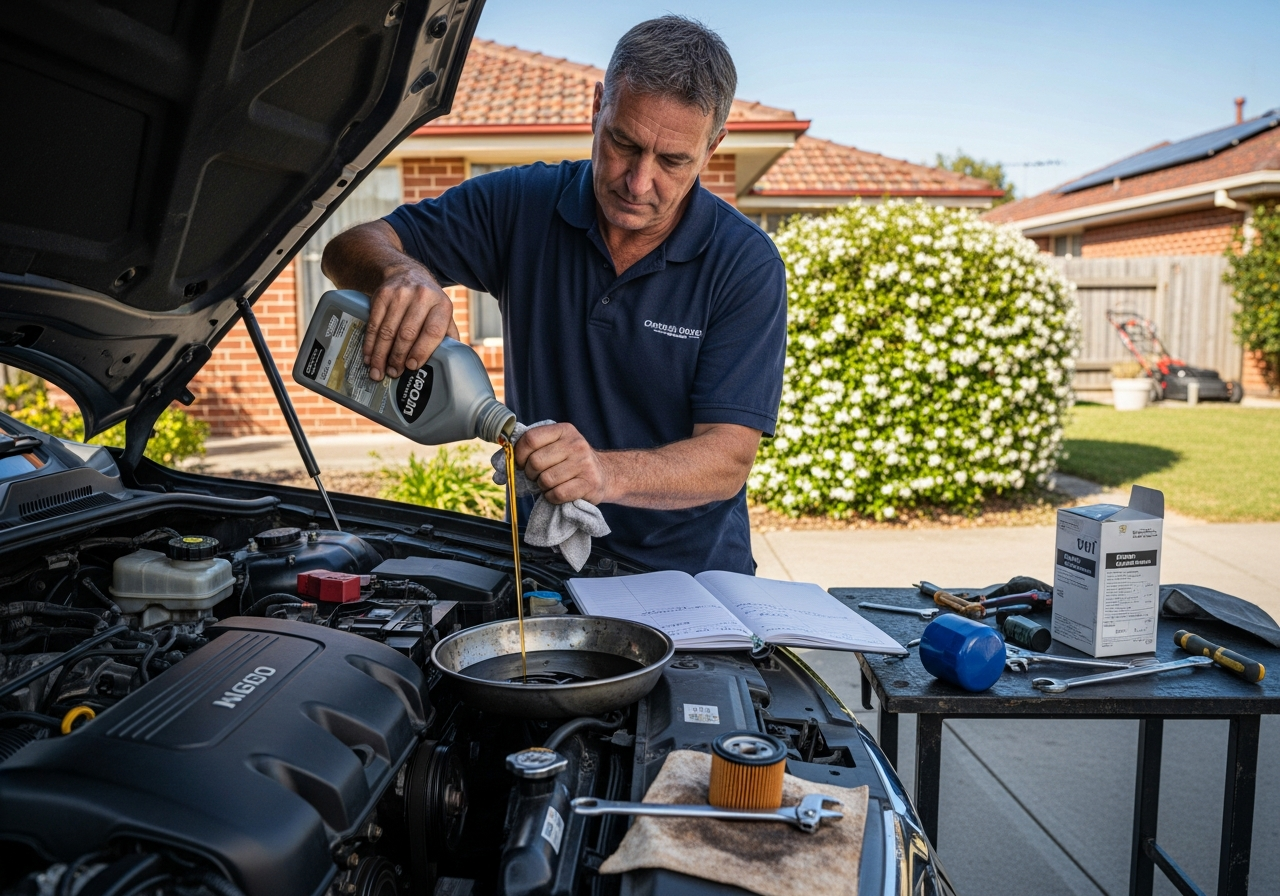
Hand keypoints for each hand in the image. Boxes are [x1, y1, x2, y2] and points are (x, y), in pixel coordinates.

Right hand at [362, 263, 459, 381]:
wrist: (406, 273)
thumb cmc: (428, 302)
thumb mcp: (443, 313)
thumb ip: (447, 335)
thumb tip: (452, 362)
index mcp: (441, 305)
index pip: (432, 332)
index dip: (421, 351)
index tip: (412, 366)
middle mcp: (422, 297)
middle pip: (407, 333)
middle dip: (398, 357)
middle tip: (393, 373)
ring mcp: (400, 294)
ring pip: (388, 331)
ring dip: (381, 355)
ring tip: (379, 371)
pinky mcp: (382, 295)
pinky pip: (374, 324)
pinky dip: (370, 343)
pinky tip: (369, 356)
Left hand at [516, 423, 612, 504]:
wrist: (605, 474)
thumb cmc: (571, 461)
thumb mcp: (557, 445)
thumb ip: (534, 447)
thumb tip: (501, 461)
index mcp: (564, 430)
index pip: (530, 439)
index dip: (519, 454)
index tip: (522, 464)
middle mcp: (575, 444)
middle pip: (536, 461)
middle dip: (531, 474)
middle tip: (537, 477)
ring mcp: (584, 463)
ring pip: (546, 480)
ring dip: (542, 487)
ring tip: (550, 484)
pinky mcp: (589, 483)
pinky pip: (557, 494)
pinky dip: (551, 497)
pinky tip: (557, 493)